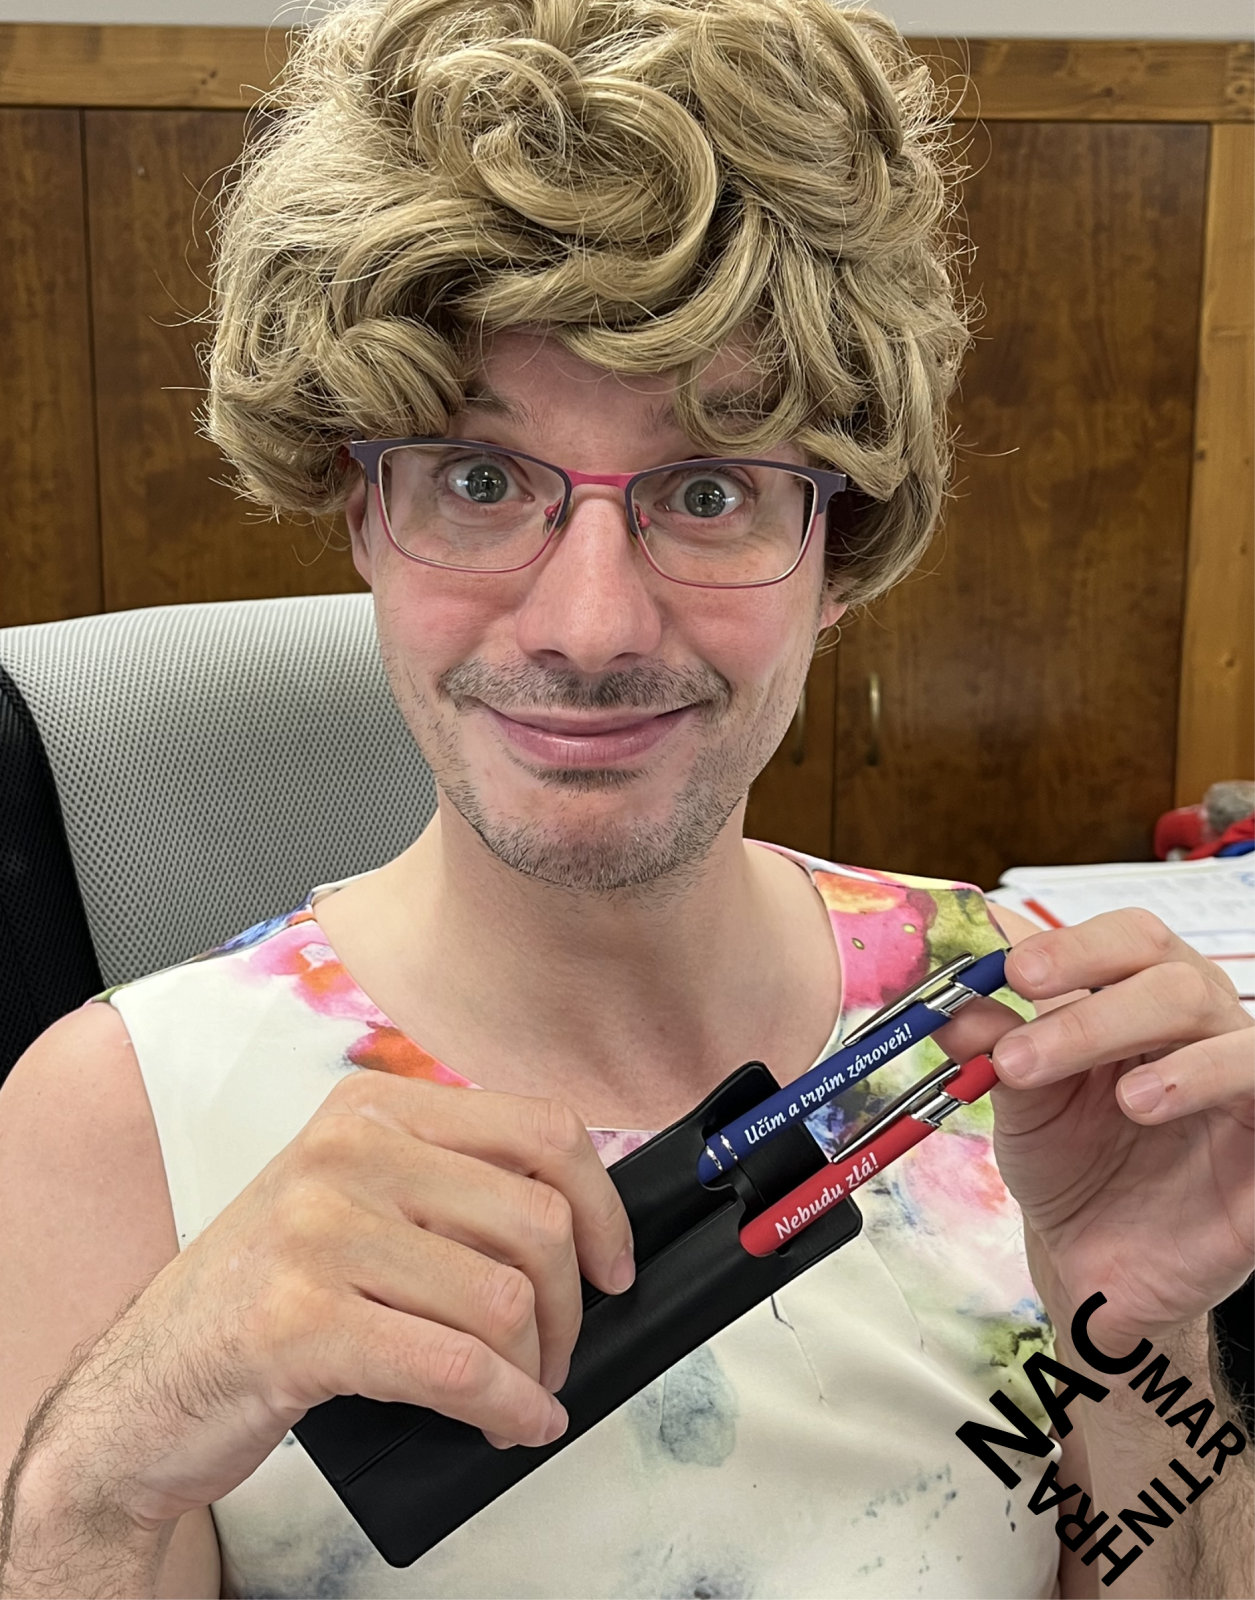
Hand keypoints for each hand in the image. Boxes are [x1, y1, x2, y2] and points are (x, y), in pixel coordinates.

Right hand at [35, 1074, 633, 1529]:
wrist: (142, 1389)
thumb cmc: (266, 1299)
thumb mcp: (351, 1203)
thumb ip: (449, 1191)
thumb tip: (584, 1231)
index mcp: (374, 1109)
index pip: (542, 1129)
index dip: (602, 1206)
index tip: (613, 1266)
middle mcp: (348, 1151)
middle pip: (536, 1220)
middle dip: (570, 1308)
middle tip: (556, 1355)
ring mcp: (318, 1231)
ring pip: (503, 1298)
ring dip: (536, 1368)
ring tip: (519, 1396)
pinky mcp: (300, 1321)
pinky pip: (456, 1367)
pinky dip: (507, 1408)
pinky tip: (512, 1426)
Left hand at [936, 910, 1253, 1350]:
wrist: (1100, 1258)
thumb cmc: (1070, 1162)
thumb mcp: (1019, 1101)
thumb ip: (994, 1045)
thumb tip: (951, 1004)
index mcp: (1136, 995)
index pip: (1124, 938)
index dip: (1071, 944)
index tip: (1011, 970)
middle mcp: (1196, 1022)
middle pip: (1166, 970)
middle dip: (1088, 999)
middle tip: (1021, 1039)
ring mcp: (1239, 1073)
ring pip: (1219, 1016)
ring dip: (1144, 1041)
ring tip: (1112, 1094)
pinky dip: (1209, 1075)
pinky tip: (1150, 1102)